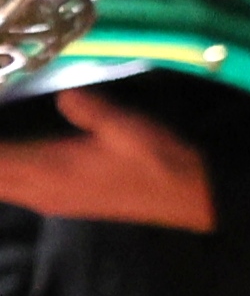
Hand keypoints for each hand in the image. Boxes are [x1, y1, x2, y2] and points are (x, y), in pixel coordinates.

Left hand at [0, 93, 213, 229]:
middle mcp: (40, 190)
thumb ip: (89, 109)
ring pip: (2, 189)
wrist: (185, 194)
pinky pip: (14, 192)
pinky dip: (5, 176)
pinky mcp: (60, 202)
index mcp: (50, 169)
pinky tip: (10, 163)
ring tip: (1, 147)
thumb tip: (61, 93)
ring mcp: (49, 200)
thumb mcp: (125, 126)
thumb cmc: (154, 159)